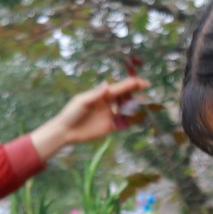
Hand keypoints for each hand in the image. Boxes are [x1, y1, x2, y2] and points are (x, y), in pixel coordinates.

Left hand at [29, 77, 150, 158]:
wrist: (66, 131)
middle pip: (125, 97)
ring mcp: (109, 115)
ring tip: (146, 104)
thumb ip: (95, 95)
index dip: (132, 85)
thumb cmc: (72, 113)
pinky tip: (138, 119)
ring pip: (126, 109)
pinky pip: (123, 123)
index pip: (120, 88)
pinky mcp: (109, 127)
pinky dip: (131, 121)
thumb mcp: (82, 102)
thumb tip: (107, 85)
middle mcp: (108, 103)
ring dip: (135, 107)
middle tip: (146, 92)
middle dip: (136, 94)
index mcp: (102, 95)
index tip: (143, 83)